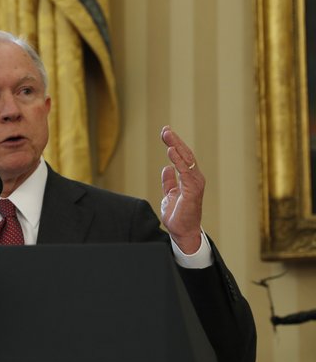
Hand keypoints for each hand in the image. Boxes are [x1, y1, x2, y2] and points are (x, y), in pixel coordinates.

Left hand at [159, 126, 204, 253]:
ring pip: (186, 160)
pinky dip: (178, 160)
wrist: (182, 232)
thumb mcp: (170, 195)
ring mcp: (195, 183)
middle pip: (185, 155)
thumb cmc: (178, 216)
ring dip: (176, 146)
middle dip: (175, 141)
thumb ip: (169, 182)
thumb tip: (166, 168)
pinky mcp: (193, 190)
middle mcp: (194, 178)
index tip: (165, 133)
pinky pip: (185, 172)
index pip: (182, 157)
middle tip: (165, 129)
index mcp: (189, 179)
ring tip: (167, 135)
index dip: (174, 144)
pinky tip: (171, 151)